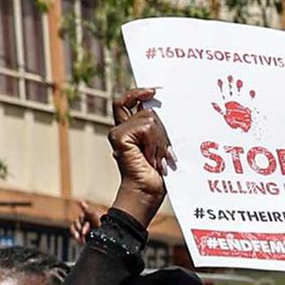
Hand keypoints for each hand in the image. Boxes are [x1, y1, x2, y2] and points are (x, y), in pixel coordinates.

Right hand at [104, 87, 172, 219]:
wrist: (147, 193)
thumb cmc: (157, 175)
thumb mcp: (161, 145)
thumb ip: (157, 127)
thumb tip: (159, 107)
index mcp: (129, 130)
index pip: (127, 101)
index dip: (138, 93)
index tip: (154, 90)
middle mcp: (120, 129)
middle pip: (146, 111)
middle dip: (162, 131)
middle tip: (165, 153)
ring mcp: (118, 133)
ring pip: (149, 119)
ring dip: (160, 141)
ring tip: (158, 159)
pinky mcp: (119, 137)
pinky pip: (145, 127)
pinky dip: (155, 144)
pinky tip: (152, 159)